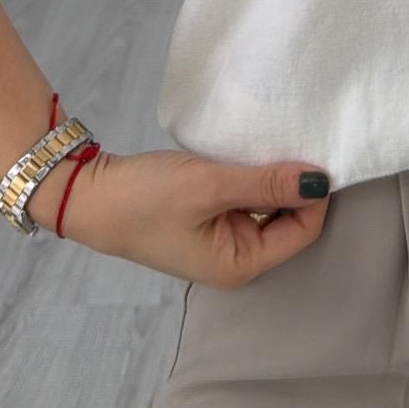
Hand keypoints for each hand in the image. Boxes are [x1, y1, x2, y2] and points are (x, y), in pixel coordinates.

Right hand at [32, 147, 332, 288]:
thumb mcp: (209, 185)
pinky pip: (247, 201)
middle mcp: (236, 260)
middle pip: (290, 221)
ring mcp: (222, 241)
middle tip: (295, 141)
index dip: (315, 193)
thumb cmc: (145, 198)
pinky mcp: (209, 222)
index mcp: (240, 266)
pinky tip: (249, 155)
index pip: (303, 231)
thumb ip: (266, 184)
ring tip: (273, 144)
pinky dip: (253, 180)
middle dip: (295, 186)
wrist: (88, 196)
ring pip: (270, 208)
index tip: (314, 151)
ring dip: (273, 180)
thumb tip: (320, 181)